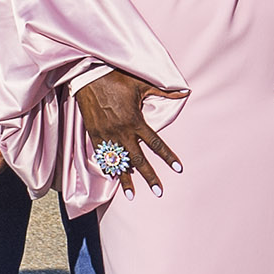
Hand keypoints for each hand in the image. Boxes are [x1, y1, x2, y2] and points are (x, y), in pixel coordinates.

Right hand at [78, 69, 182, 198]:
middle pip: (139, 160)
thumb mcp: (142, 84)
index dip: (168, 157)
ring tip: (132, 196)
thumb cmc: (116, 79)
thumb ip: (164, 91)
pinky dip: (108, 167)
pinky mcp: (94, 135)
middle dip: (150, 177)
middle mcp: (122, 132)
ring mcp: (107, 136)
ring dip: (126, 180)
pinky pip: (103, 156)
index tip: (178, 169)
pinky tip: (113, 178)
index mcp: (136, 121)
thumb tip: (185, 91)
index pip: (156, 144)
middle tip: (159, 192)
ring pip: (120, 162)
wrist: (88, 77)